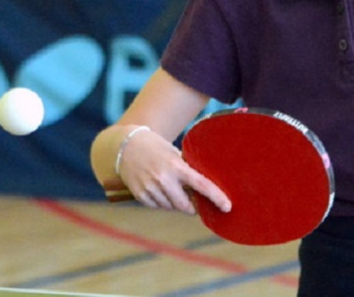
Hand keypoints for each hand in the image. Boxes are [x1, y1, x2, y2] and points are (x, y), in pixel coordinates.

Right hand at [117, 129, 231, 214]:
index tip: (227, 206)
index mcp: (176, 166)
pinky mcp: (140, 195)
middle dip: (193, 207)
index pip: (201, 184)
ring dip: (176, 203)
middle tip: (195, 202)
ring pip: (171, 207)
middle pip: (186, 206)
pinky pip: (158, 206)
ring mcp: (150, 188)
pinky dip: (162, 201)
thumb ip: (187, 170)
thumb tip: (203, 191)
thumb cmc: (156, 148)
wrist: (126, 146)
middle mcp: (163, 179)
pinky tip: (157, 188)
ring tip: (170, 186)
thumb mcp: (174, 154)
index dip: (216, 197)